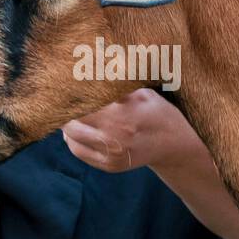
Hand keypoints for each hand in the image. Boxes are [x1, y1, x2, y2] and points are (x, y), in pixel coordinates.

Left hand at [62, 88, 192, 172]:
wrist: (175, 145)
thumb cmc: (158, 113)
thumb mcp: (142, 93)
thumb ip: (116, 86)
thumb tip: (89, 72)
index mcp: (122, 116)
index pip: (83, 104)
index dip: (71, 94)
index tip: (65, 85)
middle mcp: (113, 138)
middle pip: (71, 121)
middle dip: (66, 109)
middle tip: (63, 98)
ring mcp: (110, 155)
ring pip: (71, 138)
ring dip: (67, 124)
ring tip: (68, 112)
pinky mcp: (108, 166)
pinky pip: (78, 151)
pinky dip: (71, 139)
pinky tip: (74, 129)